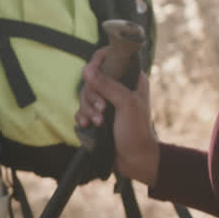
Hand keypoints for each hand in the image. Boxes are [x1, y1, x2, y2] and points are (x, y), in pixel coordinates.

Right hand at [74, 46, 160, 185]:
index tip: (91, 72)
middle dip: (93, 94)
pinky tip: (88, 125)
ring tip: (98, 122)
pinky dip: (83, 116)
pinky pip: (82, 109)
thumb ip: (106, 84)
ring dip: (89, 108)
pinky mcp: (98, 115)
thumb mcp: (125, 103)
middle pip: (93, 78)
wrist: (134, 159)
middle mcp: (119, 87)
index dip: (98, 61)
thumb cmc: (136, 130)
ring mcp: (108, 101)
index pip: (111, 58)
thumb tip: (87, 68)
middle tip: (102, 109)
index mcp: (131, 78)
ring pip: (86, 94)